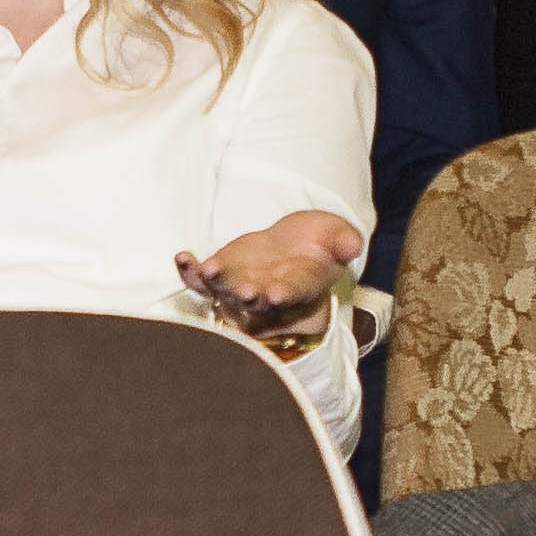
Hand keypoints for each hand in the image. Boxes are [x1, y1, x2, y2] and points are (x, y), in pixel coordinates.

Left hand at [176, 211, 362, 351]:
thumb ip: (343, 241)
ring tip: (207, 270)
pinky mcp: (220, 274)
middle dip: (249, 294)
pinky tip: (182, 258)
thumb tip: (352, 246)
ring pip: (225, 290)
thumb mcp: (337, 237)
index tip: (278, 293)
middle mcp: (267, 293)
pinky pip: (200, 280)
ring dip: (215, 282)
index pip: (293, 292)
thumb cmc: (317, 244)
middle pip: (256, 298)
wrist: (292, 250)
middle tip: (244, 290)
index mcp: (299, 286)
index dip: (285, 293)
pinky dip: (189, 272)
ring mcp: (239, 285)